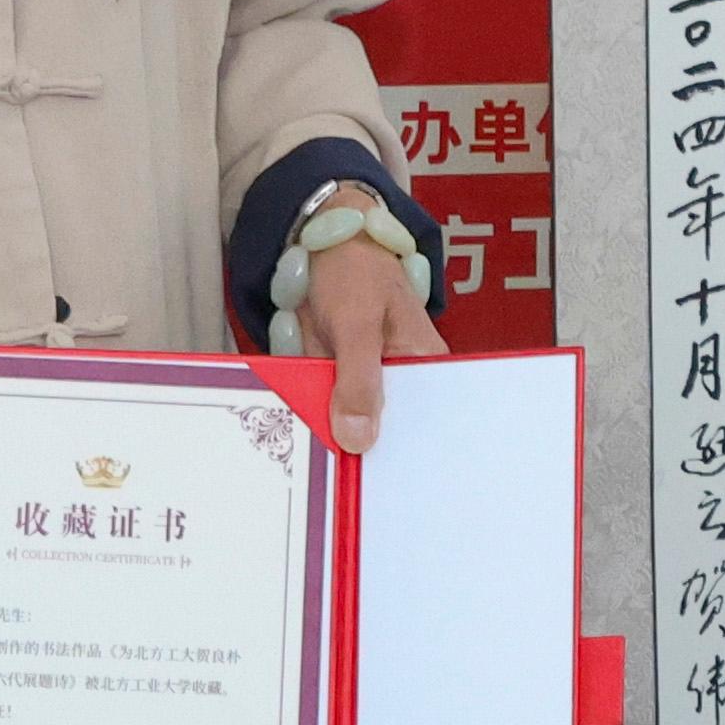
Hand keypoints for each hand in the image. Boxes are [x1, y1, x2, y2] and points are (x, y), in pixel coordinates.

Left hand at [296, 211, 449, 454]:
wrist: (320, 245)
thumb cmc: (355, 271)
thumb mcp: (357, 324)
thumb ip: (359, 380)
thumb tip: (359, 440)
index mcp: (423, 364)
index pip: (422, 422)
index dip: (400, 451)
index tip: (376, 479)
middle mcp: (399, 378)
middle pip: (385, 429)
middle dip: (362, 450)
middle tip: (340, 478)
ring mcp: (365, 380)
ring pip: (351, 423)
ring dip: (330, 437)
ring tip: (318, 466)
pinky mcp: (336, 379)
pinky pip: (324, 407)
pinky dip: (311, 417)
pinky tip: (301, 438)